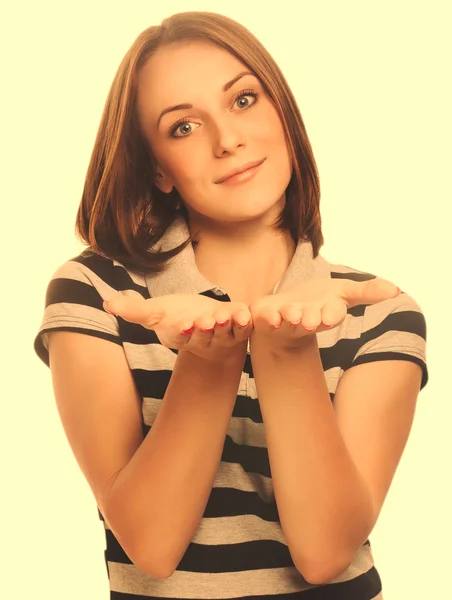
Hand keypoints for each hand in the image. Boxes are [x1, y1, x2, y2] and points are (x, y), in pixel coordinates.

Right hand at [103, 292, 253, 361]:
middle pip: (204, 336)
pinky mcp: (239, 329)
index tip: (183, 324)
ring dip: (225, 326)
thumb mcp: (155, 312)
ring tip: (224, 316)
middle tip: (205, 321)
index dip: (182, 331)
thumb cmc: (177, 316)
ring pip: (225, 333)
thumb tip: (107, 303)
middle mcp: (202, 340)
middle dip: (204, 329)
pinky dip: (244, 322)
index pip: (180, 336)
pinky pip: (243, 329)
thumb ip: (134, 310)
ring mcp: (222, 336)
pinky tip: (244, 314)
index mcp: (180, 336)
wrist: (205, 321)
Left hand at [249, 277, 401, 351]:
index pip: (332, 314)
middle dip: (311, 319)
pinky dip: (266, 316)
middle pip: (310, 320)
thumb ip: (367, 292)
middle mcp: (306, 319)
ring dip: (289, 317)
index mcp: (325, 313)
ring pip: (288, 320)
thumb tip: (395, 290)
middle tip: (310, 320)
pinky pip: (264, 318)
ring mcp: (285, 320)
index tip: (332, 317)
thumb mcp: (343, 292)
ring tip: (291, 314)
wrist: (286, 312)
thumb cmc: (318, 302)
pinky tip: (267, 314)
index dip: (332, 314)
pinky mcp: (265, 317)